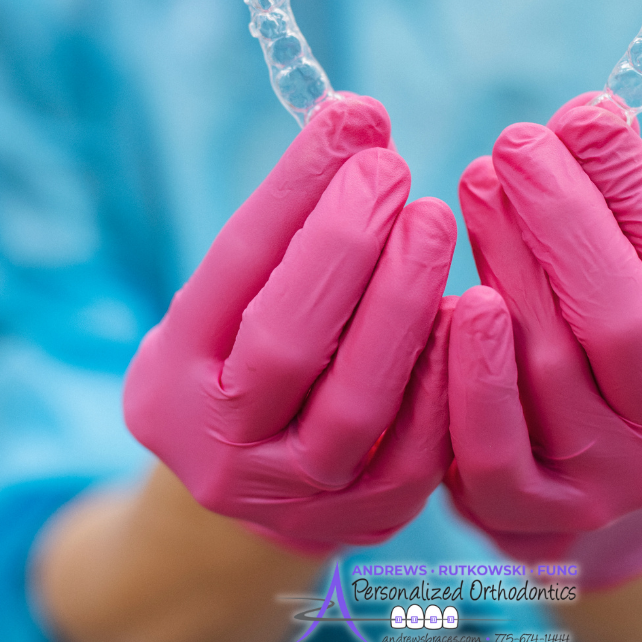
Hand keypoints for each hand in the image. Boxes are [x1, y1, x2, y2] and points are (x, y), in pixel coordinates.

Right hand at [124, 96, 456, 555]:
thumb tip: (359, 121)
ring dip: (403, 301)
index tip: (347, 120)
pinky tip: (470, 306)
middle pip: (285, 343)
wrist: (258, 490)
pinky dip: (446, 373)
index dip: (294, 190)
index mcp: (170, 381)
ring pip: (357, 402)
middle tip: (392, 169)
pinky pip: (419, 451)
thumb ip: (289, 225)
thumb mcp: (236, 303)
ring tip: (434, 220)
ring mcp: (294, 497)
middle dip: (345, 244)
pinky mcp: (367, 520)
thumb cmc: (251, 362)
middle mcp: (220, 448)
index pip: (232, 271)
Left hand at [446, 93, 641, 586]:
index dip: (639, 189)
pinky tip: (456, 295)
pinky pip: (493, 446)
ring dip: (509, 260)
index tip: (587, 114)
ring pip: (551, 364)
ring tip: (478, 180)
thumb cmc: (618, 367)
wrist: (594, 499)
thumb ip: (630, 222)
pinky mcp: (527, 515)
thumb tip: (591, 118)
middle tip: (518, 139)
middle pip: (621, 315)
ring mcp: (602, 484)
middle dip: (566, 214)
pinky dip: (473, 368)